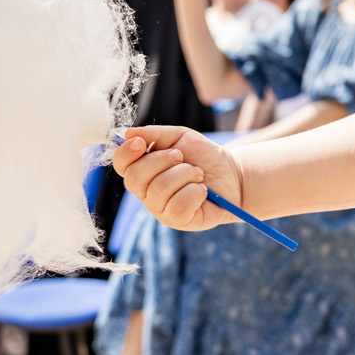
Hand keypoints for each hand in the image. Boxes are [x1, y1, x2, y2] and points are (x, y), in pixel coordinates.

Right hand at [111, 126, 245, 231]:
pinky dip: (195, 192)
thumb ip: (155, 134)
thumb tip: (129, 133)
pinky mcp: (178, 220)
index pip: (121, 164)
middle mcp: (147, 192)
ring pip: (160, 189)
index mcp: (143, 170)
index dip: (126, 153)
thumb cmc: (204, 157)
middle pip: (136, 177)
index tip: (141, 143)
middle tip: (181, 157)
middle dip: (162, 160)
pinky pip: (178, 205)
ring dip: (185, 174)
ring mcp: (160, 208)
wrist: (232, 174)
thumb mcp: (181, 137)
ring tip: (198, 174)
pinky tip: (202, 191)